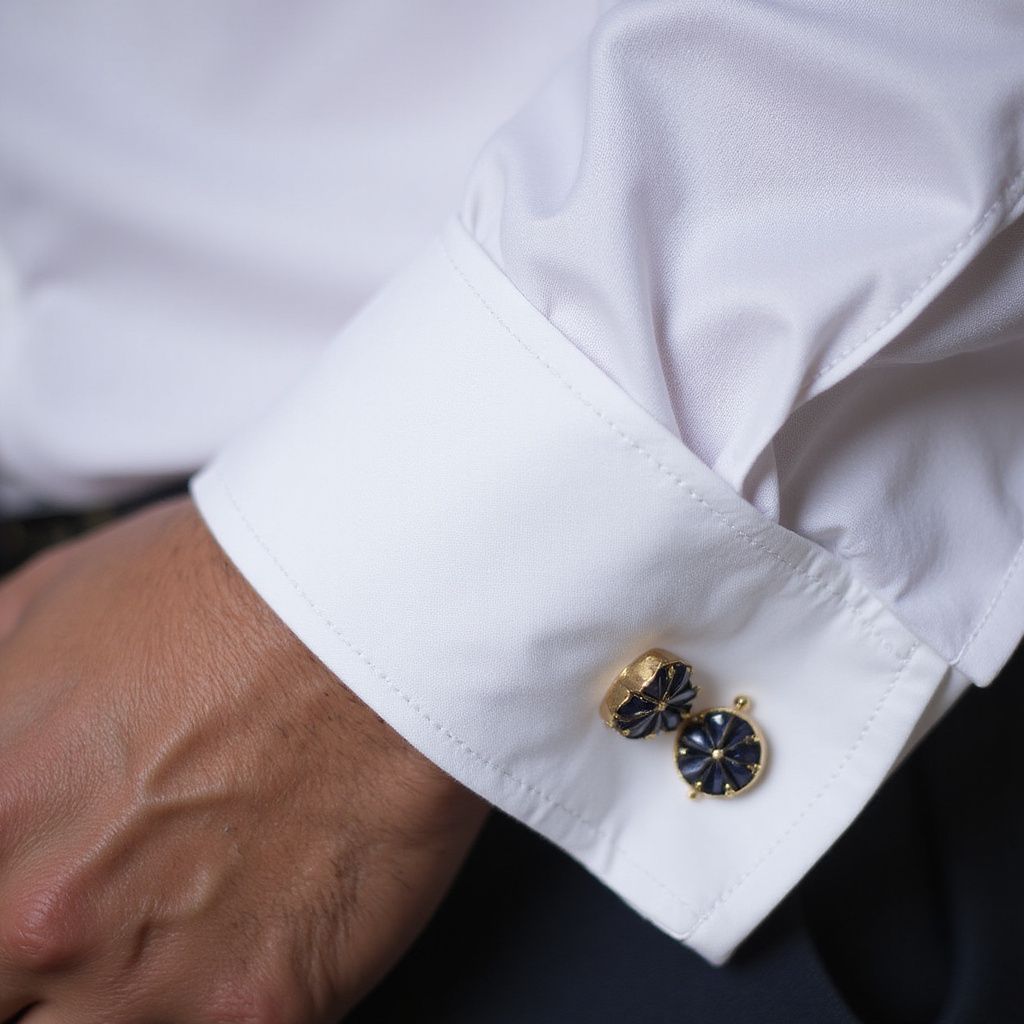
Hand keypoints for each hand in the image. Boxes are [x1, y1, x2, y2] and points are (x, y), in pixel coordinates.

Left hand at [0, 497, 486, 1021]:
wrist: (379, 613)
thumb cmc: (236, 593)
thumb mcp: (48, 600)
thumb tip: (1, 731)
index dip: (1, 922)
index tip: (29, 910)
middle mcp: (42, 918)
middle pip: (4, 1000)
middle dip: (38, 966)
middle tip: (113, 907)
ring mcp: (148, 984)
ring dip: (122, 999)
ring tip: (185, 920)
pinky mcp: (259, 1010)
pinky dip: (221, 1003)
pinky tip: (258, 925)